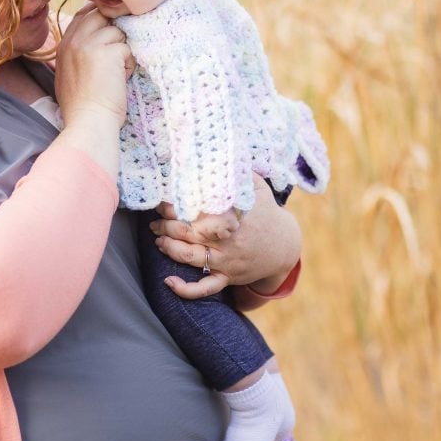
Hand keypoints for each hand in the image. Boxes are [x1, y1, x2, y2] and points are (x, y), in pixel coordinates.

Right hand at [54, 4, 132, 127]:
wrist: (88, 122)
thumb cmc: (81, 106)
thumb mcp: (68, 74)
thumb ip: (77, 53)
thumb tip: (96, 41)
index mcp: (64, 45)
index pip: (83, 15)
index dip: (99, 18)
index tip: (109, 30)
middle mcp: (75, 41)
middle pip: (101, 16)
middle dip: (113, 31)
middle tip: (116, 56)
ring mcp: (90, 45)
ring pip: (117, 32)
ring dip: (122, 51)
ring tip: (117, 73)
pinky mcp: (109, 53)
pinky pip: (127, 48)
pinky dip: (129, 64)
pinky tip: (121, 79)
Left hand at [150, 175, 301, 298]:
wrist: (285, 246)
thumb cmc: (265, 212)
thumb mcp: (256, 187)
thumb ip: (237, 172)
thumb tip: (216, 150)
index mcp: (233, 216)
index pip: (198, 210)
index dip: (175, 206)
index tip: (162, 200)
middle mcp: (229, 239)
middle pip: (189, 232)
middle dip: (167, 224)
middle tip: (155, 218)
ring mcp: (228, 261)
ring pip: (191, 257)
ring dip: (169, 247)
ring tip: (158, 238)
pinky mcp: (228, 277)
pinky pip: (206, 288)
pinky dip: (186, 289)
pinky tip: (168, 282)